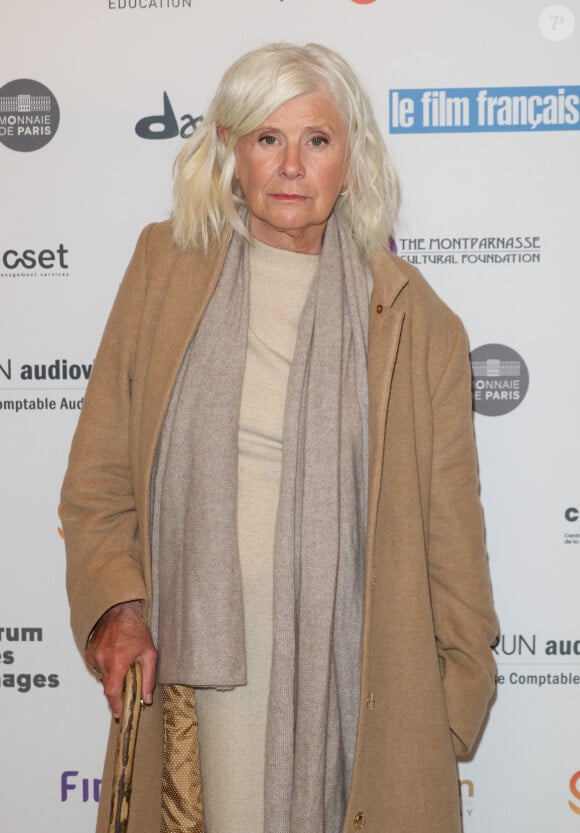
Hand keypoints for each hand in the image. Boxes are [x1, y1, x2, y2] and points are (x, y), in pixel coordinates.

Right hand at [85, 600, 157, 718]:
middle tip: (127, 686)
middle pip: (108, 686)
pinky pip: (97, 667)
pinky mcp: (90, 653)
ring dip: (112, 676)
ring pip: (102, 676)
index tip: (119, 712)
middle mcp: (103, 660)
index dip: (115, 705)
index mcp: (118, 662)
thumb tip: (146, 698)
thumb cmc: (135, 629)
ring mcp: (94, 656)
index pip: (112, 691)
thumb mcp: (149, 654)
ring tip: (123, 662)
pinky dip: (106, 667)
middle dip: (117, 690)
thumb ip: (148, 678)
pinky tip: (115, 656)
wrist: (119, 611)